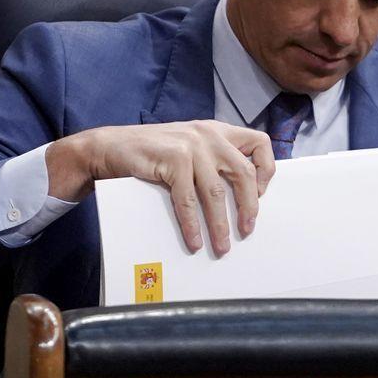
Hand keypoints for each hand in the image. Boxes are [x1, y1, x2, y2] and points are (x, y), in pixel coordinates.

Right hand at [46, 121, 275, 255]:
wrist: (112, 147)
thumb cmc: (154, 154)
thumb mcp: (191, 148)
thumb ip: (215, 160)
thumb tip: (243, 199)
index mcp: (219, 131)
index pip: (260, 143)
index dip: (266, 170)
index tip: (259, 195)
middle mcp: (209, 134)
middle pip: (244, 172)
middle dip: (248, 206)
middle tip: (247, 230)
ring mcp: (191, 145)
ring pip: (216, 192)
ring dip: (220, 224)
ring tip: (222, 246)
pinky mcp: (173, 159)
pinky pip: (188, 200)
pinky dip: (192, 224)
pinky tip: (194, 240)